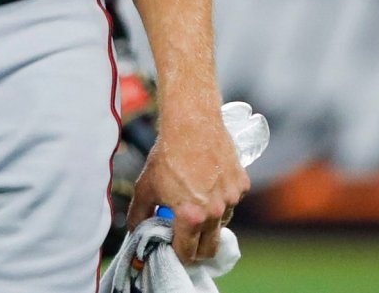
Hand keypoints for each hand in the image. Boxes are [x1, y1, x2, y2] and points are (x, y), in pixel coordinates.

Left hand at [129, 103, 249, 265]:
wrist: (192, 123)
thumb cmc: (167, 154)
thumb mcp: (145, 187)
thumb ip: (140, 214)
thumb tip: (136, 231)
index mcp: (190, 217)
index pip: (187, 253)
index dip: (178, 255)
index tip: (174, 251)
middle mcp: (214, 212)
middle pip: (210, 248)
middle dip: (198, 249)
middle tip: (187, 240)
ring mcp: (231, 199)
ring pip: (222, 222)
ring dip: (211, 221)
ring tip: (197, 203)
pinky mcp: (242, 184)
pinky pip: (232, 201)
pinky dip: (222, 198)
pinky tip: (209, 183)